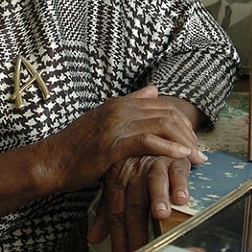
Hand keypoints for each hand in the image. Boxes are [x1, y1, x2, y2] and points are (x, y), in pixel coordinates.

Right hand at [37, 86, 205, 195]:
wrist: (52, 161)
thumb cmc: (78, 147)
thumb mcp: (104, 120)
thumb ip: (130, 104)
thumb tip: (153, 90)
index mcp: (120, 103)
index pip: (162, 105)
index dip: (182, 122)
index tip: (193, 141)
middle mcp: (120, 109)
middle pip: (167, 113)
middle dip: (188, 133)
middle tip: (199, 153)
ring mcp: (116, 125)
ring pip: (162, 124)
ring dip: (183, 142)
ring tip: (195, 158)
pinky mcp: (113, 144)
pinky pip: (148, 141)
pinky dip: (168, 148)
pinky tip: (180, 157)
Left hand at [87, 155, 194, 251]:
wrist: (148, 128)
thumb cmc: (133, 162)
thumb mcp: (116, 183)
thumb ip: (106, 212)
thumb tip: (93, 239)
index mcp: (117, 181)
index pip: (116, 216)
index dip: (119, 241)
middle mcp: (133, 173)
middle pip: (133, 205)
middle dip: (137, 232)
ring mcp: (153, 163)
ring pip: (154, 182)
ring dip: (158, 198)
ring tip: (161, 215)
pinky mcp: (173, 155)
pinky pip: (176, 169)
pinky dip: (180, 183)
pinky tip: (182, 197)